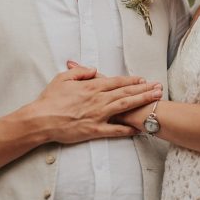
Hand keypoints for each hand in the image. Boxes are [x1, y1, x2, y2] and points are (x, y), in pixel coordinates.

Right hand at [32, 64, 162, 143]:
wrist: (40, 120)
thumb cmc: (50, 99)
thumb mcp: (63, 78)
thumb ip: (81, 72)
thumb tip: (94, 69)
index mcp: (91, 87)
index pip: (116, 81)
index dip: (131, 80)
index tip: (143, 79)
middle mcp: (98, 99)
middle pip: (125, 93)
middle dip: (144, 90)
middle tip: (159, 87)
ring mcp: (98, 115)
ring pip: (124, 107)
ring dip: (141, 103)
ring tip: (155, 100)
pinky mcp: (94, 130)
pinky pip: (114, 130)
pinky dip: (127, 129)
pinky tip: (139, 128)